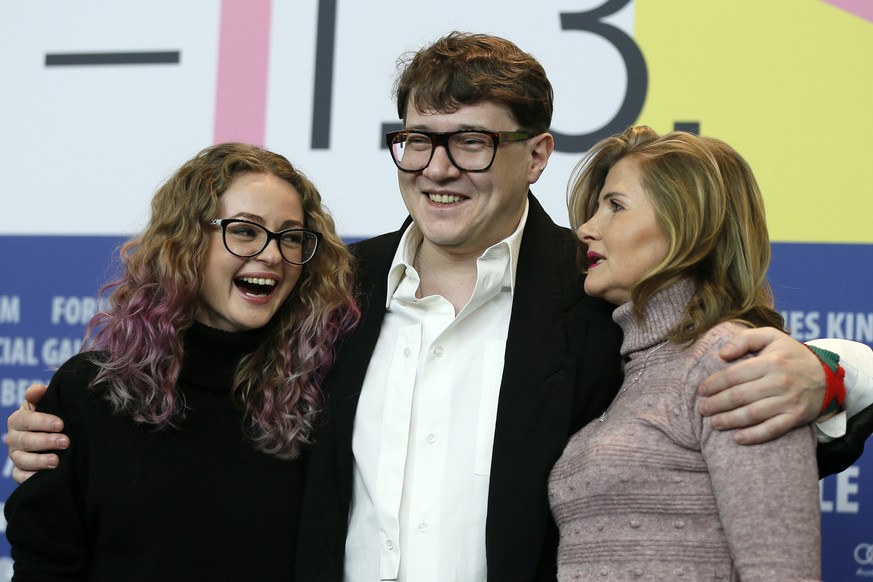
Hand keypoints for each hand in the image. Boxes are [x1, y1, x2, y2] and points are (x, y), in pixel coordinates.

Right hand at [5, 384, 67, 483]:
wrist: (56, 433)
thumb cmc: (52, 415)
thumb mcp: (47, 402)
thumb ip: (40, 394)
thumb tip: (35, 391)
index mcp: (18, 419)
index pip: (26, 420)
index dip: (43, 422)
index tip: (61, 424)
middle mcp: (13, 438)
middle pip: (26, 441)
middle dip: (46, 441)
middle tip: (65, 442)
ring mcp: (16, 456)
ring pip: (22, 460)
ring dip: (39, 461)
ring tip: (56, 461)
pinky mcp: (20, 471)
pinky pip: (20, 476)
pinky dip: (30, 477)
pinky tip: (44, 476)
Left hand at [698, 327, 823, 444]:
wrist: (826, 375)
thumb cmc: (790, 355)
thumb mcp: (770, 337)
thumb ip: (744, 339)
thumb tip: (722, 354)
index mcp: (771, 361)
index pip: (734, 375)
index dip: (714, 384)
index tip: (701, 390)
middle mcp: (780, 382)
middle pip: (740, 396)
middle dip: (716, 404)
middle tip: (702, 408)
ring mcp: (789, 401)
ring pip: (753, 414)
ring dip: (729, 420)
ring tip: (713, 422)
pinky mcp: (796, 417)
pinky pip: (772, 430)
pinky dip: (754, 436)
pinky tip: (737, 438)